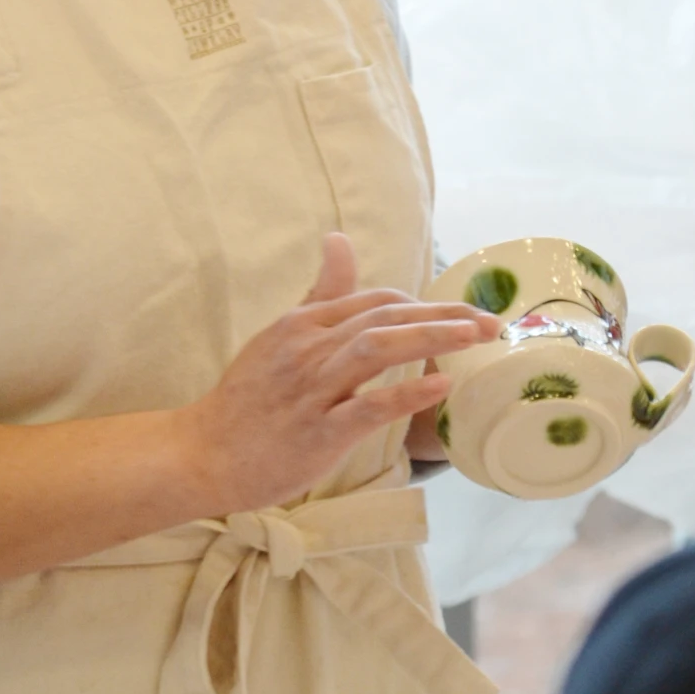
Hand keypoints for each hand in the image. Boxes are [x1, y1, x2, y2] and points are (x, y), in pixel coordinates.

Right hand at [176, 232, 499, 514]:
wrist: (202, 453)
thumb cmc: (246, 400)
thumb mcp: (280, 336)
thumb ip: (319, 293)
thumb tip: (339, 240)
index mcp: (302, 324)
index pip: (374, 300)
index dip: (423, 304)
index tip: (461, 316)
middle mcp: (308, 349)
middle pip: (385, 316)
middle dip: (444, 314)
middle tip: (492, 321)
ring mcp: (311, 390)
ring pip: (377, 349)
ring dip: (433, 338)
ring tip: (478, 337)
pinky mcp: (316, 432)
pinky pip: (366, 406)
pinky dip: (405, 393)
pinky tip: (440, 384)